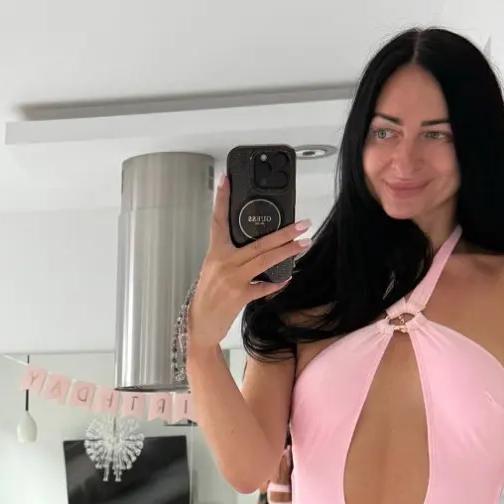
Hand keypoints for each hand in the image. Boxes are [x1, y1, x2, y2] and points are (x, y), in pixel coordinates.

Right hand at [185, 178, 311, 351]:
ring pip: (264, 260)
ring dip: (287, 252)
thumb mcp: (214, 270)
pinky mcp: (239, 296)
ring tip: (303, 244)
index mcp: (215, 253)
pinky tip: (287, 278)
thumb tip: (258, 248)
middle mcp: (223, 263)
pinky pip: (263, 287)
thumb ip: (232, 257)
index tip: (227, 179)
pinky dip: (275, 283)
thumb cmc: (208, 296)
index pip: (218, 221)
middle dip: (283, 232)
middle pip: (258, 243)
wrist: (200, 324)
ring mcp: (232, 280)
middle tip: (302, 224)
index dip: (221, 199)